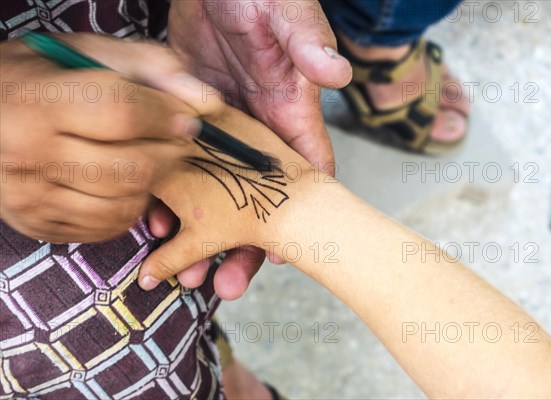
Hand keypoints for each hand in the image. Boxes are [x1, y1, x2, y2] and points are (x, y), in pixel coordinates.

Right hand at [0, 34, 222, 242]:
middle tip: (175, 139)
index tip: (185, 116)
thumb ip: (148, 64)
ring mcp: (31, 197)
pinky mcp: (39, 225)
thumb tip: (203, 98)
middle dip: (170, 153)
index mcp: (38, 101)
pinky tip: (123, 183)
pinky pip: (107, 227)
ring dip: (152, 183)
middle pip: (132, 167)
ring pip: (124, 204)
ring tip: (148, 158)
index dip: (166, 115)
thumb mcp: (85, 52)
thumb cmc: (37, 78)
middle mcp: (29, 155)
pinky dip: (130, 208)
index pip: (123, 113)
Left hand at [166, 0, 351, 295]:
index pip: (305, 167)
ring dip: (204, 233)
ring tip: (187, 272)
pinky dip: (170, 196)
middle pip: (258, 198)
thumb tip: (336, 72)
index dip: (299, 214)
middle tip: (227, 283)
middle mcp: (256, 127)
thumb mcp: (285, 12)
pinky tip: (154, 224)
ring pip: (216, 192)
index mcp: (287, 108)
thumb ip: (308, 42)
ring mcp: (219, 126)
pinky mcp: (185, 117)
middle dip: (247, 244)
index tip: (285, 255)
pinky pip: (180, 167)